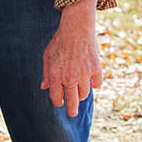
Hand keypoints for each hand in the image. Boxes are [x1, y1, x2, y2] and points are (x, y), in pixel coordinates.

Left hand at [40, 0, 102, 115]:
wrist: (77, 27)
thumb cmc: (60, 41)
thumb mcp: (47, 55)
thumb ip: (46, 73)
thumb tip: (44, 87)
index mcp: (56, 75)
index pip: (56, 98)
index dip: (57, 102)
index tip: (59, 103)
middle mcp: (70, 77)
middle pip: (72, 102)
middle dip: (71, 110)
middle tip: (72, 113)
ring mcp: (84, 74)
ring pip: (84, 94)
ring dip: (81, 93)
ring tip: (79, 88)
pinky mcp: (96, 69)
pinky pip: (97, 85)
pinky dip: (94, 83)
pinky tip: (90, 79)